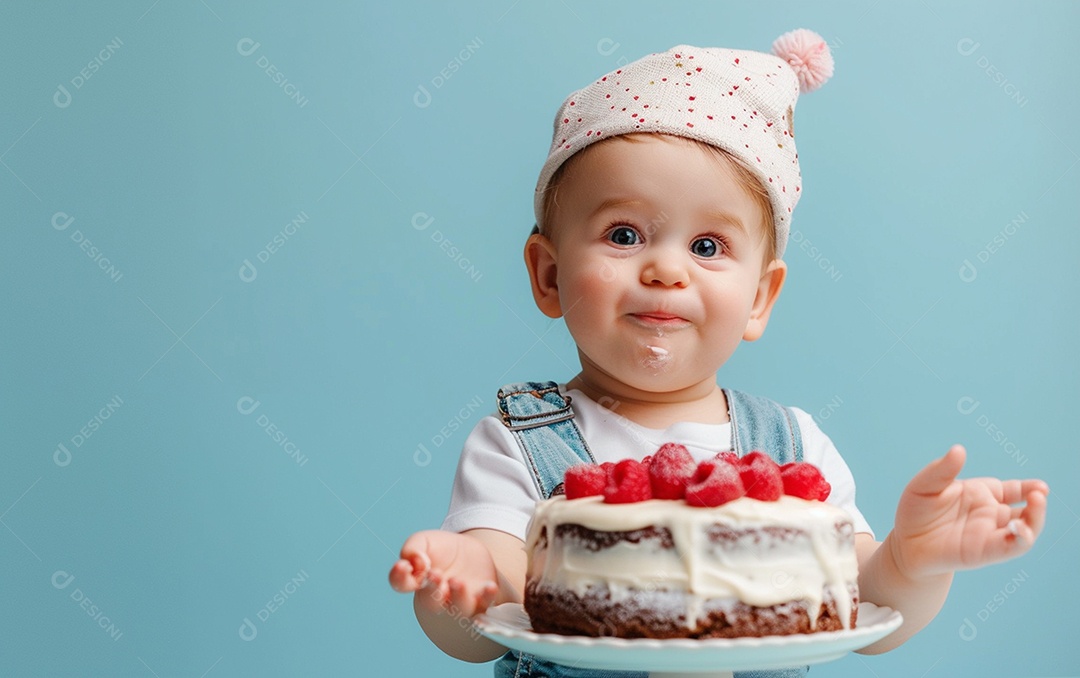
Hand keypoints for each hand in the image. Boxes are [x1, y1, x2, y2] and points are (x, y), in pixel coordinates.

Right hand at [389, 530, 498, 617]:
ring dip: (459, 597)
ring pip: (459, 608)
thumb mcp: (424, 540)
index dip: (399, 577)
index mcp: (418, 581)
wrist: (471, 551)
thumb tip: (415, 561)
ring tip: (458, 582)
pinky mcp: (481, 599)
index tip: (403, 566)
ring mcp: (460, 600)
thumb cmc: (442, 550)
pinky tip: (489, 587)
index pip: (402, 584)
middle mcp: (437, 596)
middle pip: (431, 602)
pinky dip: (487, 597)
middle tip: (435, 575)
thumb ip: (413, 548)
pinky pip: (486, 604)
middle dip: (433, 590)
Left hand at [890, 445, 1047, 578]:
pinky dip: (1021, 539)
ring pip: (1025, 530)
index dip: (1030, 488)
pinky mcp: (986, 552)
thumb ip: (942, 469)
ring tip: (1035, 505)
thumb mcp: (925, 485)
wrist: (906, 543)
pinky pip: (1011, 547)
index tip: (1040, 487)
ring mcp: (990, 534)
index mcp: (982, 494)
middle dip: (1037, 503)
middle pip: (1027, 510)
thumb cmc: (916, 512)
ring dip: (1035, 520)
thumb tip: (958, 450)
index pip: (1014, 490)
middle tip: (1039, 494)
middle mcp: (991, 514)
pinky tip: (1019, 529)